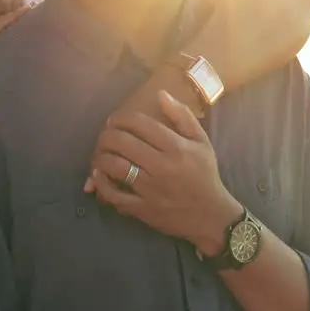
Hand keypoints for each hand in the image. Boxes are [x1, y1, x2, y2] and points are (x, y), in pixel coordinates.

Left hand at [88, 90, 238, 253]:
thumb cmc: (205, 175)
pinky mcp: (142, 208)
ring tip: (101, 153)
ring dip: (101, 156)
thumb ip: (182, 116)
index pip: (139, 123)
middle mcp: (161, 166)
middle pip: (121, 142)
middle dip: (106, 134)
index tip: (116, 120)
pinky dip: (101, 183)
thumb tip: (160, 94)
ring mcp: (150, 189)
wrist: (211, 216)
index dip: (121, 117)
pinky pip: (114, 194)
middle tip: (106, 135)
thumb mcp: (201, 142)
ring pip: (114, 166)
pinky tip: (98, 174)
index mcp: (176, 147)